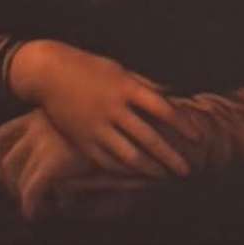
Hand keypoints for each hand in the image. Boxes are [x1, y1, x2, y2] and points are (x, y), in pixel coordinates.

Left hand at [0, 110, 140, 225]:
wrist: (142, 127)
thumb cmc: (121, 131)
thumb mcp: (88, 134)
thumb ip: (68, 145)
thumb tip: (55, 167)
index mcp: (43, 114)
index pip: (2, 135)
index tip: (1, 177)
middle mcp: (38, 125)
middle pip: (3, 157)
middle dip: (5, 182)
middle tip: (16, 199)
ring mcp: (45, 143)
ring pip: (16, 176)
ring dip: (21, 196)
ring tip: (34, 209)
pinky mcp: (55, 162)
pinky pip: (32, 189)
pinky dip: (31, 205)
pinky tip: (36, 215)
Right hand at [5, 36, 194, 179]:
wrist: (46, 72)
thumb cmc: (88, 68)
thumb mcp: (119, 70)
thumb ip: (146, 86)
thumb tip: (174, 97)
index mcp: (125, 88)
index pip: (163, 110)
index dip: (183, 126)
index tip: (197, 138)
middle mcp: (112, 108)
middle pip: (149, 140)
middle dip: (171, 158)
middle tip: (186, 170)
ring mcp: (96, 126)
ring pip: (129, 156)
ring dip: (151, 169)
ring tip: (164, 176)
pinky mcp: (82, 140)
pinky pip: (108, 162)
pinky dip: (126, 171)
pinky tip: (139, 175)